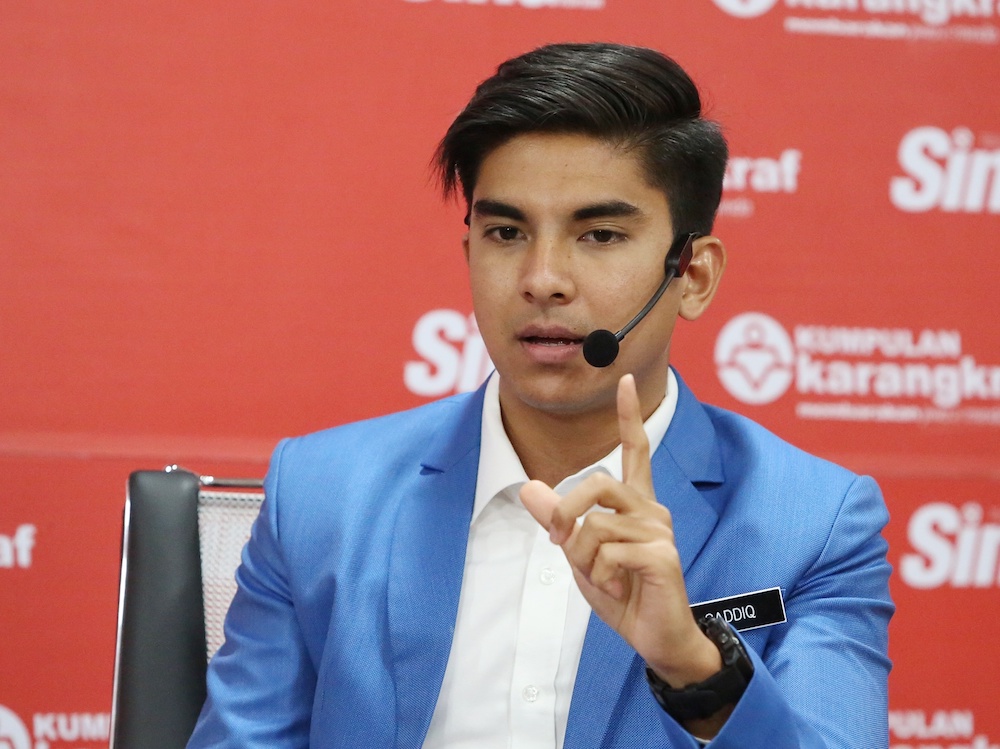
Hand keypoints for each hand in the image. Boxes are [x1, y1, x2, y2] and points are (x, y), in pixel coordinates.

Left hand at [519, 374, 720, 688]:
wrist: (655, 636)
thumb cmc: (623, 592)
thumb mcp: (580, 554)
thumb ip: (559, 520)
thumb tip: (528, 488)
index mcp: (635, 504)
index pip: (635, 449)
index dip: (628, 414)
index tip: (625, 377)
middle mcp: (651, 509)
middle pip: (597, 482)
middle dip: (566, 511)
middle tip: (559, 543)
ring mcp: (660, 530)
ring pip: (596, 525)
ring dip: (584, 559)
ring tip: (603, 579)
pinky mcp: (663, 554)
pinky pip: (609, 553)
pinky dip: (601, 576)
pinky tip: (620, 588)